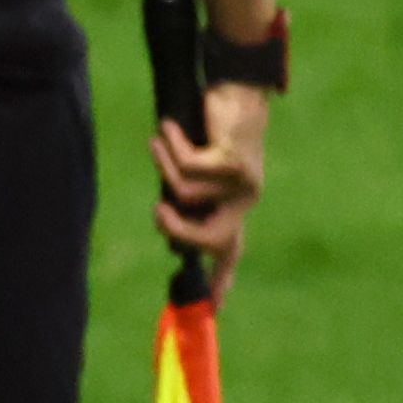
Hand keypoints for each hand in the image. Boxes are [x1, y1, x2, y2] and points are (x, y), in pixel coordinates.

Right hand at [155, 82, 270, 272]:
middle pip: (212, 240)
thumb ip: (188, 200)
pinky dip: (169, 145)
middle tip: (157, 211)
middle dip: (178, 230)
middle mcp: (245, 201)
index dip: (221, 282)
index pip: (230, 253)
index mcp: (236, 207)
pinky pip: (188, 167)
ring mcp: (244, 184)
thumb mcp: (196, 172)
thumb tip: (171, 235)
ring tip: (161, 139)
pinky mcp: (235, 163)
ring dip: (165, 163)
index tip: (214, 310)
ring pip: (186, 194)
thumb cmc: (210, 130)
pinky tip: (166, 128)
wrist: (237, 92)